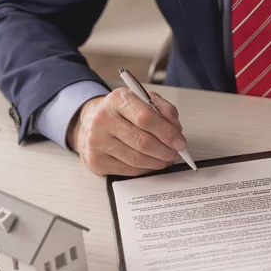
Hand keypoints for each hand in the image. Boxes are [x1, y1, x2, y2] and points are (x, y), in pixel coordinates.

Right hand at [66, 89, 186, 176]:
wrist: (91, 121)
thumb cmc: (122, 112)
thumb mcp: (144, 100)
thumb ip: (164, 110)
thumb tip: (176, 131)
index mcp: (118, 100)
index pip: (146, 118)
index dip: (167, 132)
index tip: (180, 142)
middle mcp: (104, 119)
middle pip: (142, 141)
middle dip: (165, 151)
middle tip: (176, 153)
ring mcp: (97, 141)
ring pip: (137, 159)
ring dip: (158, 162)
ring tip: (166, 159)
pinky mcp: (96, 160)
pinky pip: (129, 170)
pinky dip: (146, 169)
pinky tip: (151, 163)